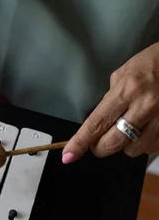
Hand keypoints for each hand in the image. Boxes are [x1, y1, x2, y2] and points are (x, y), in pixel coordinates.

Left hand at [63, 42, 158, 162]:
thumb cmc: (151, 64)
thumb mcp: (122, 75)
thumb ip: (109, 100)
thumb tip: (98, 123)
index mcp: (127, 90)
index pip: (96, 123)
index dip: (80, 142)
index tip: (69, 155)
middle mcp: (145, 106)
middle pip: (113, 142)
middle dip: (100, 147)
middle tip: (98, 142)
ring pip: (133, 149)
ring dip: (125, 145)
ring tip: (129, 128)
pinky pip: (151, 147)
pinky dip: (143, 143)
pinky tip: (145, 129)